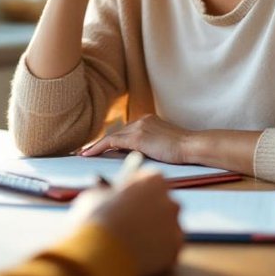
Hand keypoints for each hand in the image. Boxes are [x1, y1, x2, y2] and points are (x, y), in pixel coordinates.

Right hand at [71, 171, 181, 275]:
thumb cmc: (94, 221)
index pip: (152, 179)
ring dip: (153, 233)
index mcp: (153, 180)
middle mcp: (170, 201)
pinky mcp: (175, 250)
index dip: (138, 189)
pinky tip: (138, 256)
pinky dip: (155, 252)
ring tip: (131, 243)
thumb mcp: (94, 197)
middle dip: (150, 211)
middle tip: (132, 221)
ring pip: (166, 228)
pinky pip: (165, 248)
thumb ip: (106, 193)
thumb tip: (105, 196)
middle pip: (163, 203)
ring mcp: (175, 226)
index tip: (129, 197)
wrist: (101, 255)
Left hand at [79, 115, 193, 163]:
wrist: (192, 146)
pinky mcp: (137, 137)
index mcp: (147, 120)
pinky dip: (98, 148)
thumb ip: (147, 146)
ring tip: (82, 155)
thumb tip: (131, 156)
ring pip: (111, 137)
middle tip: (83, 152)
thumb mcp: (162, 145)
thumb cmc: (182, 151)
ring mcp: (139, 126)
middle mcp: (141, 120)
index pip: (124, 132)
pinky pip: (111, 142)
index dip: (109, 141)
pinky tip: (88, 154)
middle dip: (100, 144)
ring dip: (96, 147)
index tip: (98, 148)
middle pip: (116, 134)